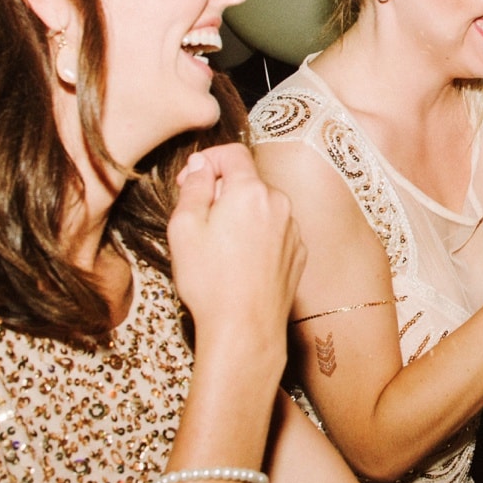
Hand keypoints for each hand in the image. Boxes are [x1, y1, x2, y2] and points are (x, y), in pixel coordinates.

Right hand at [168, 144, 305, 359]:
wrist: (245, 328)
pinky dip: (257, 235)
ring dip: (241, 214)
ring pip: (262, 206)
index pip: (233, 153)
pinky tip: (239, 262)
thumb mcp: (184, 227)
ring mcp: (293, 229)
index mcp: (251, 191)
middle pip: (248, 181)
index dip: (208, 160)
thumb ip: (194, 187)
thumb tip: (201, 165)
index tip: (190, 180)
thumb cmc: (210, 280)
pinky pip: (275, 230)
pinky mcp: (298, 252)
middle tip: (198, 219)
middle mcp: (279, 204)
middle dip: (222, 190)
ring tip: (218, 247)